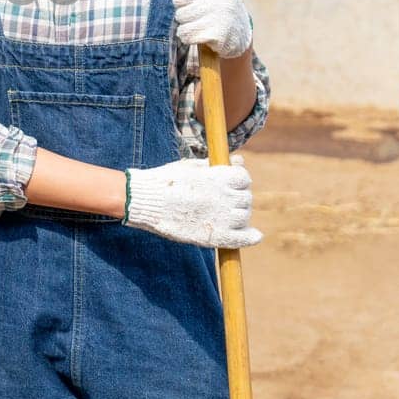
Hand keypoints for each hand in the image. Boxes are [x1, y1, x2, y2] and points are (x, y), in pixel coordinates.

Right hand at [124, 155, 261, 248]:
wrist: (144, 200)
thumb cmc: (166, 181)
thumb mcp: (192, 166)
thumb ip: (218, 165)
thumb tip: (240, 160)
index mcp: (218, 178)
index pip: (244, 178)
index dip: (240, 180)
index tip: (233, 184)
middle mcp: (223, 197)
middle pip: (246, 198)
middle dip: (239, 198)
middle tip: (225, 202)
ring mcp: (220, 217)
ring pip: (244, 216)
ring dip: (240, 215)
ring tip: (226, 216)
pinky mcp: (213, 236)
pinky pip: (241, 238)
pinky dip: (250, 237)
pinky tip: (255, 235)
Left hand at [159, 0, 252, 58]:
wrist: (238, 33)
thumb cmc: (213, 3)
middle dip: (182, 6)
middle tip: (198, 10)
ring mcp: (222, 12)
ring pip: (180, 16)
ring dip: (185, 22)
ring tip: (200, 22)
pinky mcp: (219, 33)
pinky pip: (185, 34)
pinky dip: (187, 36)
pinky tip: (200, 34)